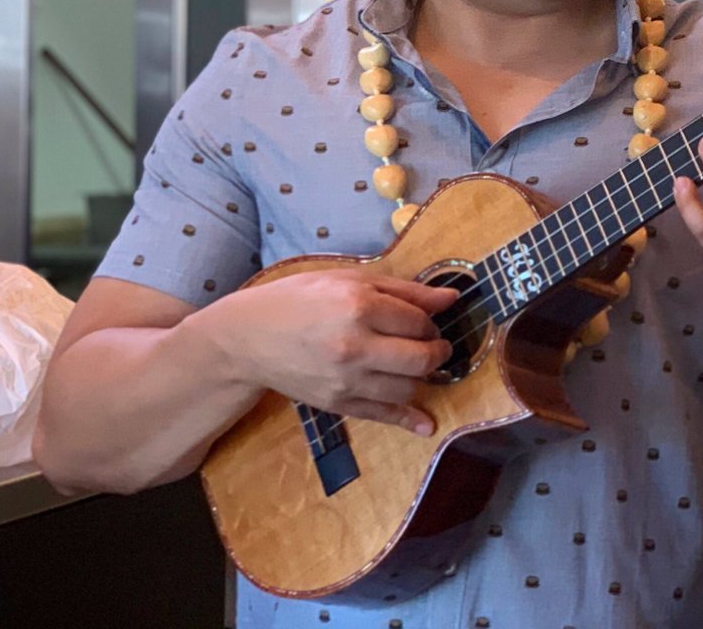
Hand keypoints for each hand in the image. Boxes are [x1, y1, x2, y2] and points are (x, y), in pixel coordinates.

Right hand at [216, 270, 457, 435]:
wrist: (250, 336)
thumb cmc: (302, 298)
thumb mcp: (351, 279)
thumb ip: (405, 290)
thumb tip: (452, 297)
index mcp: (359, 305)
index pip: (419, 322)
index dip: (430, 322)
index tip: (425, 321)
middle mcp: (355, 345)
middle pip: (420, 359)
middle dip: (437, 352)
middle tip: (435, 346)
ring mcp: (345, 380)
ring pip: (406, 388)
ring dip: (422, 378)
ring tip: (416, 365)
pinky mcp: (337, 404)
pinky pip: (382, 416)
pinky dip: (409, 420)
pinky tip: (426, 423)